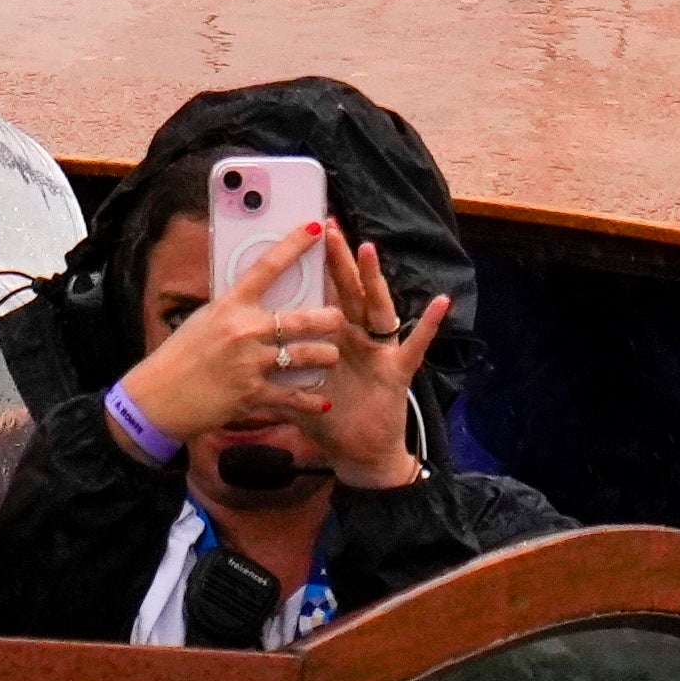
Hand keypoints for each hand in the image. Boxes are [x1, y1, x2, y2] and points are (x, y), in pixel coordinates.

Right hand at [122, 224, 450, 488]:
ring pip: (304, 356)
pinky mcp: (251, 395)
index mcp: (229, 305)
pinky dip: (310, 402)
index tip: (316, 227)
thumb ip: (234, 308)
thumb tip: (258, 292)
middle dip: (328, 319)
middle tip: (339, 318)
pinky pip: (291, 396)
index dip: (294, 244)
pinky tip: (323, 403)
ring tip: (331, 356)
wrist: (157, 397)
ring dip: (324, 357)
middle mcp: (243, 331)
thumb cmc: (180, 355)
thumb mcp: (205, 320)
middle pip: (300, 319)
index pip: (266, 266)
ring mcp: (248, 364)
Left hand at [293, 232, 453, 492]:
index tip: (303, 236)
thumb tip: (239, 365)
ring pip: (376, 308)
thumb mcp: (298, 393)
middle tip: (330, 227)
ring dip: (373, 279)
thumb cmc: (330, 420)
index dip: (315, 268)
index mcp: (333, 338)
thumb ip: (275, 375)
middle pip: (347, 292)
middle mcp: (357, 337)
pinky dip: (428, 326)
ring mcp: (379, 350)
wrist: (358, 454)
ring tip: (368, 250)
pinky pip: (415, 346)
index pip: (323, 295)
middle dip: (339, 260)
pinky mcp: (396, 370)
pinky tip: (440, 304)